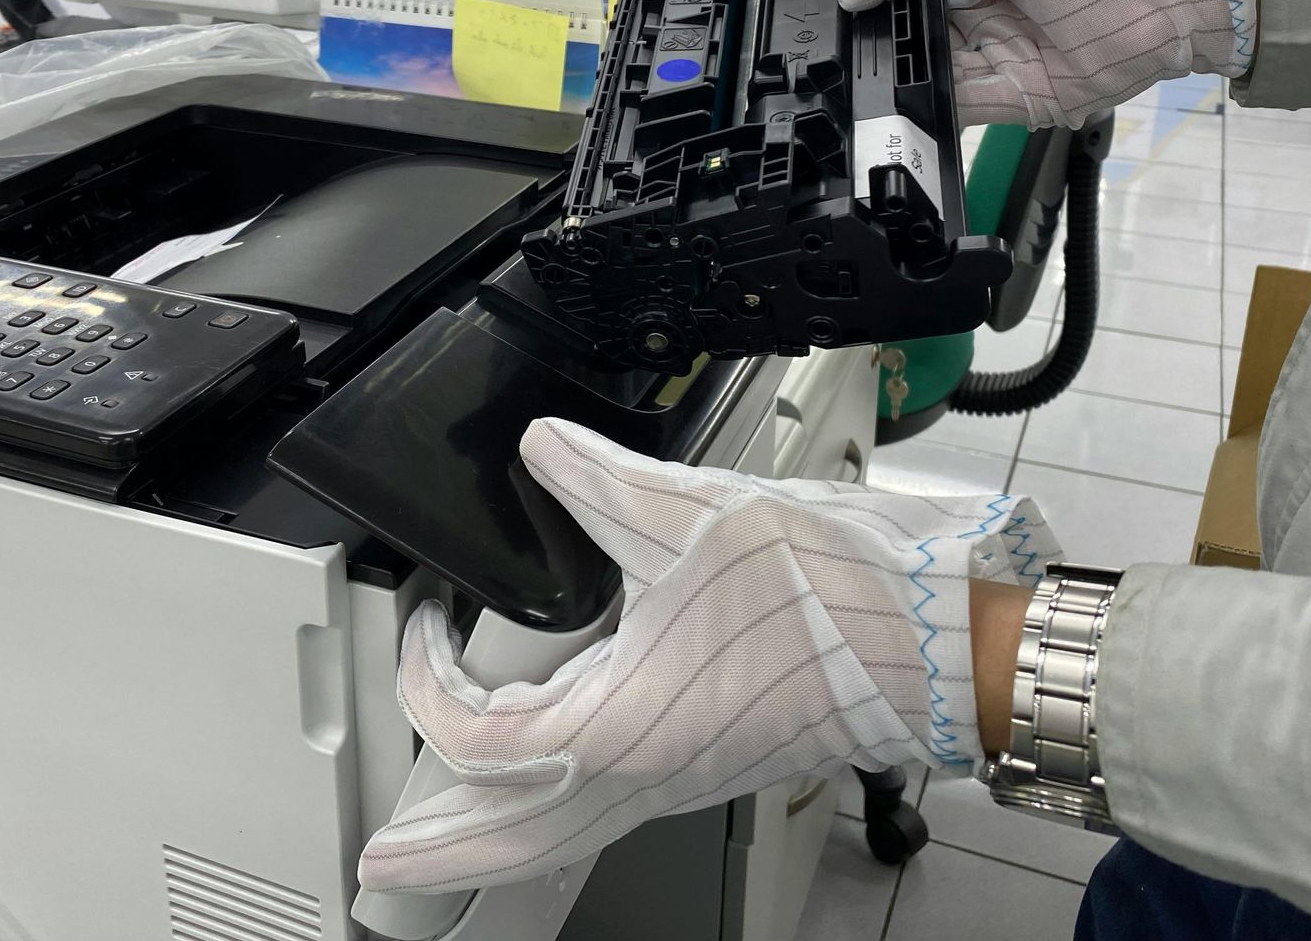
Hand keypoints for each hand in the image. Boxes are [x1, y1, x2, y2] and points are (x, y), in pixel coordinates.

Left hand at [358, 418, 1059, 894]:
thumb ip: (595, 476)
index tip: (426, 617)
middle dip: (438, 855)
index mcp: (620, 724)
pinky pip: (607, 810)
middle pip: (512, 842)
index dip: (428, 676)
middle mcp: (644, 770)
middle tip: (380, 863)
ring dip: (495, 839)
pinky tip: (557, 772)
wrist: (930, 639)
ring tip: (449, 835)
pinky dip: (557, 811)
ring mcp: (680, 778)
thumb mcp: (690, 512)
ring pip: (562, 835)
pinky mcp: (710, 763)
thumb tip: (539, 446)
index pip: (475, 736)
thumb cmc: (833, 596)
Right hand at [838, 0, 1256, 128]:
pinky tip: (900, 100)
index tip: (840, 7)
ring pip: (930, 77)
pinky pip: (960, 110)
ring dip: (898, 79)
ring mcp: (1002, 55)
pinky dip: (927, 110)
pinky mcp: (1021, 98)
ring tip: (864, 73)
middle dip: (880, 43)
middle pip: (914, 36)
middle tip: (847, 46)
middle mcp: (984, 11)